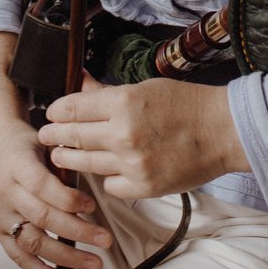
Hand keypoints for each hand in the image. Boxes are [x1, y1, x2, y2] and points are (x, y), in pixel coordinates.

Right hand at [0, 120, 111, 268]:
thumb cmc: (24, 148)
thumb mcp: (45, 144)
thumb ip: (65, 163)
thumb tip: (95, 180)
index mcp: (17, 166)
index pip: (41, 186)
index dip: (68, 199)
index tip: (92, 206)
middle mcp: (6, 193)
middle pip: (42, 217)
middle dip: (77, 232)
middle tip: (104, 240)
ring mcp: (1, 215)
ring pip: (33, 241)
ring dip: (65, 257)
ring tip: (93, 262)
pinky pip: (19, 257)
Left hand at [38, 73, 247, 198]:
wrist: (223, 132)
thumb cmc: (187, 105)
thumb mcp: (145, 88)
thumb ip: (107, 92)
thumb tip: (79, 81)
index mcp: (123, 103)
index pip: (72, 108)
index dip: (56, 112)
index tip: (51, 114)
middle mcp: (123, 134)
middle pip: (72, 137)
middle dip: (54, 137)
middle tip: (45, 137)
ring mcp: (132, 163)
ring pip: (85, 164)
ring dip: (68, 159)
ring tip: (61, 156)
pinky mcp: (142, 187)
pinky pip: (109, 186)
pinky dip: (106, 179)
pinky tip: (107, 171)